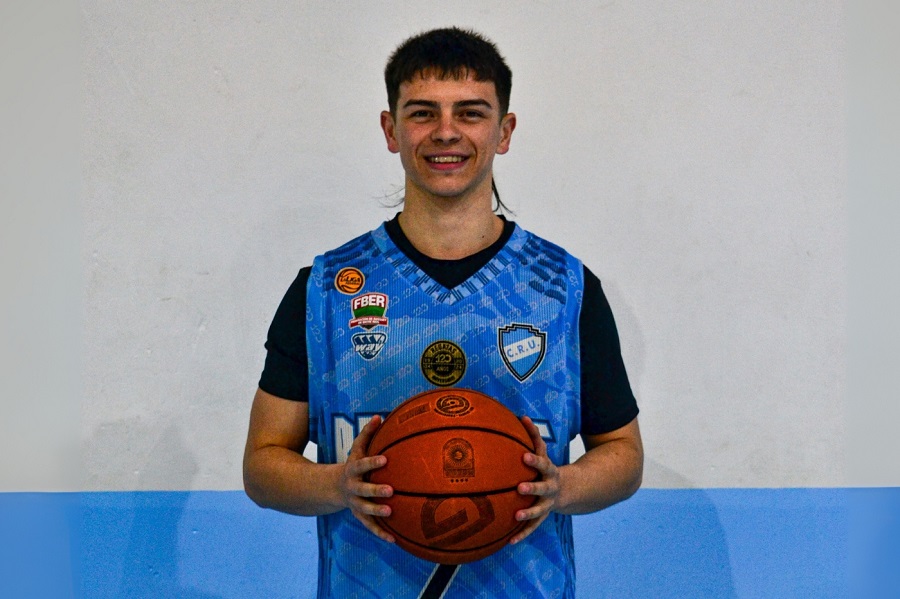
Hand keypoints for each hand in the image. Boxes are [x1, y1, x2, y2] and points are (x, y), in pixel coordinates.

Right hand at [338, 415, 395, 542]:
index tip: (385, 459)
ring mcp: (355, 504)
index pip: (362, 465)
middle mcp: (353, 489)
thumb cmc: (353, 465)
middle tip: (390, 490)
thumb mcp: (357, 449)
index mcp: (353, 471)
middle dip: (375, 491)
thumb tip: (380, 415)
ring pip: (365, 510)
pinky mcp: (360, 517)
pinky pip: (370, 527)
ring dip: (376, 512)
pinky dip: (381, 534)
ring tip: (391, 512)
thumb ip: (367, 434)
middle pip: (363, 490)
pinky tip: (394, 540)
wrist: (332, 489)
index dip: (372, 462)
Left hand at [509, 416, 560, 543]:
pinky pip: (532, 528)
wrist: (569, 491)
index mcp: (549, 471)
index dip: (534, 461)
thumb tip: (522, 416)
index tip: (524, 457)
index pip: (542, 463)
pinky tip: (509, 542)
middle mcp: (550, 488)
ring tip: (516, 516)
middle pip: (542, 488)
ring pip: (538, 511)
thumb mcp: (543, 453)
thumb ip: (533, 436)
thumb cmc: (547, 468)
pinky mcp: (541, 517)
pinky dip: (521, 535)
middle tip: (520, 487)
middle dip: (532, 488)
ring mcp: (547, 504)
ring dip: (528, 514)